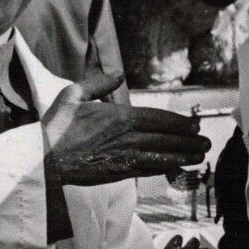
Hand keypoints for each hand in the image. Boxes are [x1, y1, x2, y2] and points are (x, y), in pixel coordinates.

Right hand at [43, 71, 210, 185]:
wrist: (44, 160)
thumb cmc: (56, 127)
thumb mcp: (73, 95)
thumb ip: (98, 83)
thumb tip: (118, 74)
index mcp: (119, 117)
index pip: (158, 118)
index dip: (179, 122)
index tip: (193, 124)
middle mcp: (127, 137)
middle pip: (166, 138)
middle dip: (188, 140)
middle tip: (205, 142)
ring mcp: (125, 157)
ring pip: (162, 156)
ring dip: (183, 156)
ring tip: (199, 156)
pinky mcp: (119, 173)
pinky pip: (149, 170)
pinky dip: (165, 168)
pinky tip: (175, 168)